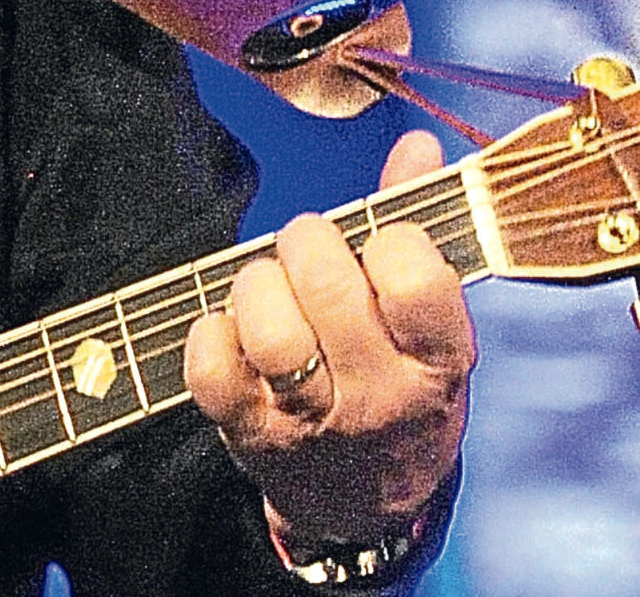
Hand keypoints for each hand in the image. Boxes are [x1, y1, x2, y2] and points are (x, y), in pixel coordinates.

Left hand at [185, 130, 475, 543]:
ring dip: (256, 284)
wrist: (367, 505)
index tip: (380, 240)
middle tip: (307, 244)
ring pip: (270, 332)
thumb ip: (418, 224)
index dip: (389, 239)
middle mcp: (380, 397)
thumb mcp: (431, 323)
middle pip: (329, 291)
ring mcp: (313, 421)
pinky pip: (211, 370)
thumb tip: (416, 143)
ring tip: (266, 283)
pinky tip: (229, 327)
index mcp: (437, 362)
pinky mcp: (250, 435)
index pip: (417, 281)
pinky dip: (209, 333)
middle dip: (307, 243)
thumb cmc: (398, 385)